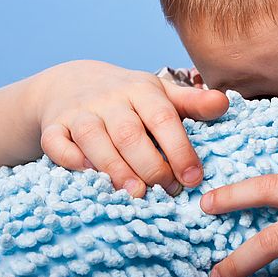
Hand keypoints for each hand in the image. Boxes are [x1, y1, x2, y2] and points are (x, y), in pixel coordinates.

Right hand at [34, 59, 228, 197]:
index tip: (194, 178)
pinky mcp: (53, 126)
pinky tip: (91, 179)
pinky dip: (71, 161)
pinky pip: (57, 144)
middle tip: (167, 192)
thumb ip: (193, 104)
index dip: (180, 150)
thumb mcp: (161, 95)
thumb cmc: (129, 98)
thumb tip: (225, 103)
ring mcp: (79, 112)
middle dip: (151, 167)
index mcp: (142, 90)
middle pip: (130, 134)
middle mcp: (109, 99)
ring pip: (94, 140)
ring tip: (136, 194)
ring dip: (115, 170)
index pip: (164, 118)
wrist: (72, 81)